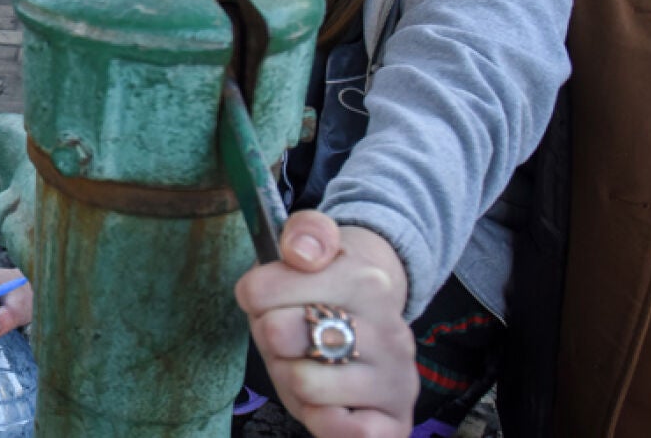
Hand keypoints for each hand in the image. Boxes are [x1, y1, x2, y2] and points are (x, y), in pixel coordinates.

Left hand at [233, 211, 416, 437]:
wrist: (377, 315)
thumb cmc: (327, 285)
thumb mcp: (313, 245)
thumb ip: (305, 232)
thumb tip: (301, 254)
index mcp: (364, 280)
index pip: (261, 290)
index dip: (254, 295)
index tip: (274, 294)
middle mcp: (389, 330)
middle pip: (278, 335)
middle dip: (270, 337)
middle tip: (290, 334)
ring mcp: (396, 378)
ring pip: (304, 384)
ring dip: (291, 378)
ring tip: (309, 364)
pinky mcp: (396, 420)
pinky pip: (346, 432)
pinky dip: (322, 420)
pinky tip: (327, 402)